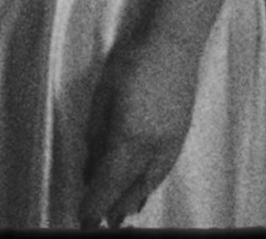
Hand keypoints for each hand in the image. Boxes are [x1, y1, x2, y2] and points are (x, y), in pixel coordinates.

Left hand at [80, 28, 203, 227]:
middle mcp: (152, 149)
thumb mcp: (101, 98)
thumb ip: (96, 137)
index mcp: (128, 138)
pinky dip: (150, 185)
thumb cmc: (130, 64)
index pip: (108, 182)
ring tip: (122, 214)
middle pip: (130, 189)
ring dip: (133, 200)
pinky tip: (144, 188)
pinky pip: (162, 171)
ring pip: (149, 183)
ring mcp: (170, 144)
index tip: (84, 219)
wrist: (172, 44)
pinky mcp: (180, 137)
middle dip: (114, 208)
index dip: (95, 204)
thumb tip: (92, 166)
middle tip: (100, 224)